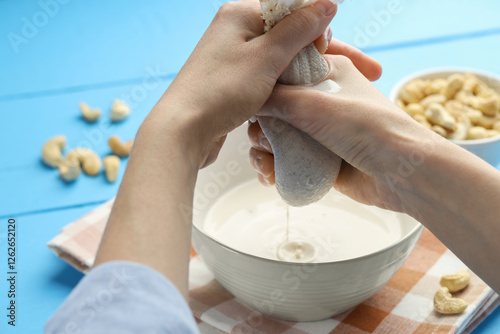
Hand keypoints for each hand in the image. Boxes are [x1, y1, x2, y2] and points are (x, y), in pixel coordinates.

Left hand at [148, 0, 338, 167]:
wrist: (183, 132)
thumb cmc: (220, 92)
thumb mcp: (266, 57)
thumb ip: (299, 29)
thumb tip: (327, 3)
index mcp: (241, 14)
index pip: (293, 8)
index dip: (320, 28)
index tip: (336, 52)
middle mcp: (236, 32)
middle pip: (290, 35)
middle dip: (324, 53)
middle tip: (364, 72)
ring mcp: (233, 58)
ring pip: (281, 59)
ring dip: (307, 71)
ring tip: (336, 87)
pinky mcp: (232, 82)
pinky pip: (268, 77)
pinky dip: (287, 86)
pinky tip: (304, 98)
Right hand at [248, 51, 440, 212]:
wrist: (401, 174)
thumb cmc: (369, 129)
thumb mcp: (314, 104)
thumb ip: (275, 99)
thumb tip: (248, 101)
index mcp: (326, 73)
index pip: (282, 74)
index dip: (264, 90)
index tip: (256, 106)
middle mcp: (320, 100)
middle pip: (273, 110)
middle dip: (260, 129)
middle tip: (264, 142)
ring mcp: (319, 131)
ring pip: (275, 137)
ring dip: (263, 152)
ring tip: (266, 166)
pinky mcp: (318, 158)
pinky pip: (286, 160)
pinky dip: (274, 168)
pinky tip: (271, 177)